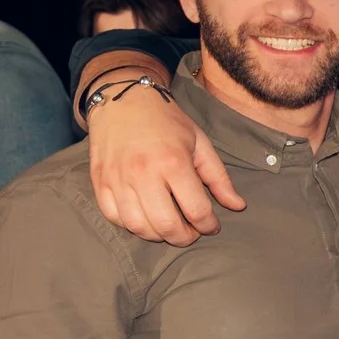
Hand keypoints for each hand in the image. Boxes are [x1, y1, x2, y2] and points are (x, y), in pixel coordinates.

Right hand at [88, 82, 243, 245]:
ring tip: (170, 227)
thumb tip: (238, 206)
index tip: (212, 227)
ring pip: (137, 226)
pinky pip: (113, 217)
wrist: (123, 100)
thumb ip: (219, 178)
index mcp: (173, 163)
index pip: (196, 210)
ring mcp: (118, 179)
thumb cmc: (167, 122)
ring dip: (158, 235)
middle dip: (184, 238)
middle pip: (166, 225)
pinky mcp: (99, 182)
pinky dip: (131, 225)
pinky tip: (145, 218)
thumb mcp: (200, 143)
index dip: (208, 226)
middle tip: (192, 232)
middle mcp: (143, 174)